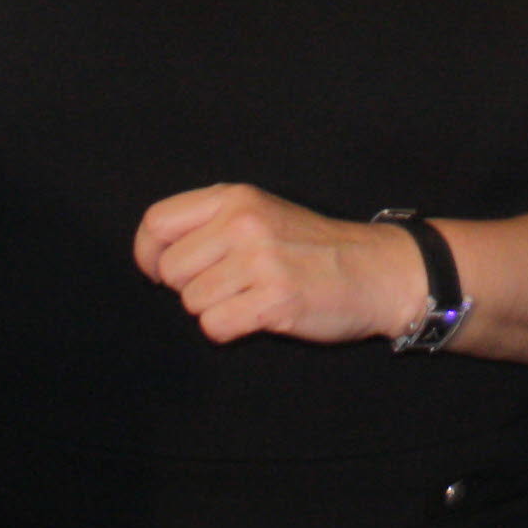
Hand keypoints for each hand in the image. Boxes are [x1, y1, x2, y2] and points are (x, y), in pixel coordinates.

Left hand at [134, 184, 417, 346]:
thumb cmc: (314, 248)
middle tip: (230, 285)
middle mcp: (243, 223)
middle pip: (170, 271)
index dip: (148, 254)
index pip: (157, 222)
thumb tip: (155, 258)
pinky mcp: (274, 299)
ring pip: (192, 303)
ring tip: (252, 296)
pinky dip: (231, 330)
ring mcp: (260, 261)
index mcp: (235, 198)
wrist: (378, 270)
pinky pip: (215, 327)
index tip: (160, 272)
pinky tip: (260, 315)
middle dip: (191, 287)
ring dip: (216, 310)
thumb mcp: (261, 213)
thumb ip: (211, 224)